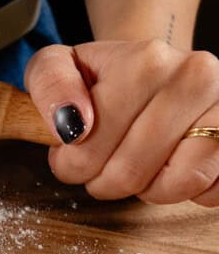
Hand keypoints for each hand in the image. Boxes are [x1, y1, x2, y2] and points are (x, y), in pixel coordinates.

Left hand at [25, 40, 218, 205]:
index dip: (69, 163)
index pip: (88, 147)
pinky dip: (184, 193)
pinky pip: (210, 192)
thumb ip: (49, 85)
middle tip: (102, 163)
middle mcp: (196, 77)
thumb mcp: (58, 64)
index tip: (70, 150)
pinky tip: (171, 167)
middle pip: (129, 173)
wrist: (157, 69)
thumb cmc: (104, 76)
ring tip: (137, 165)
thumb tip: (68, 124)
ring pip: (176, 186)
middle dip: (104, 181)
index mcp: (146, 61)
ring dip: (146, 190)